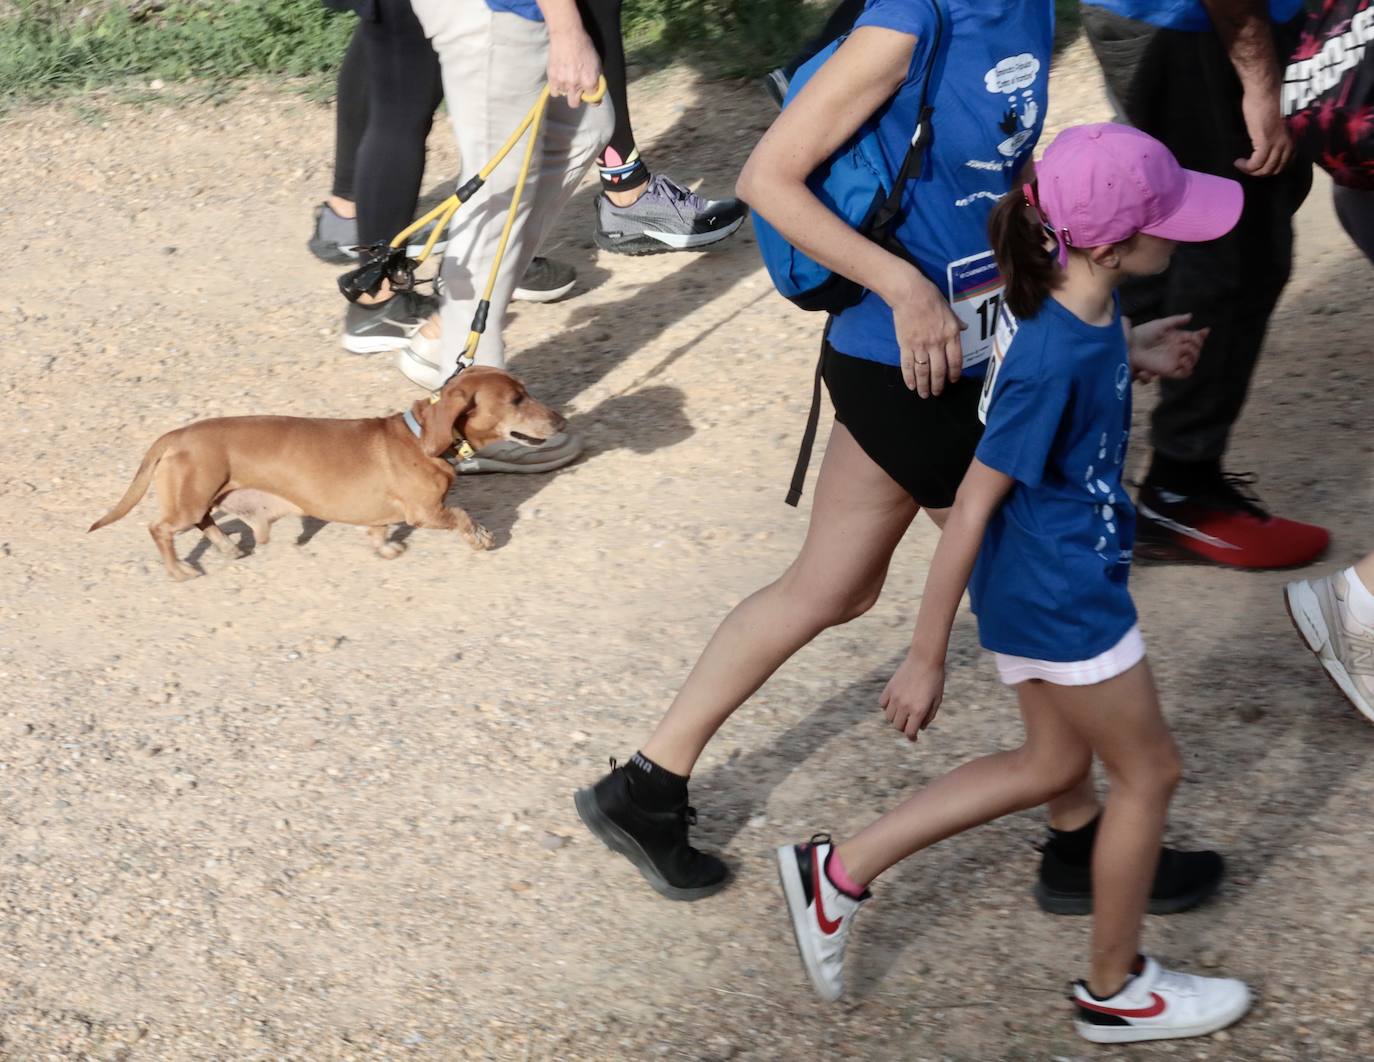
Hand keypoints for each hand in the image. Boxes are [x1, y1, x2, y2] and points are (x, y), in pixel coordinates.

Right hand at [546, 26, 601, 108]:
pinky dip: (557, 87)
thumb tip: (595, 87)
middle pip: (574, 104)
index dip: (594, 99)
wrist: (567, 35)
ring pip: (564, 95)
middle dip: (577, 98)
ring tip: (567, 77)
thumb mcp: (597, 63)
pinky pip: (554, 91)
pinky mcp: (552, 78)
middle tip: (578, 90)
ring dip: (567, 89)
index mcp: (589, 81)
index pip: (594, 101)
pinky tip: (560, 79)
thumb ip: (596, 78)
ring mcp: (562, 82)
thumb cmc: (584, 46)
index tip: (592, 97)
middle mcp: (575, 85)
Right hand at [880, 652, 944, 740]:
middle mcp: (905, 706)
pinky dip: (887, 707)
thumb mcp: (937, 700)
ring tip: (902, 714)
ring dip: (895, 719)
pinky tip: (894, 704)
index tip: (913, 739)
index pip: (910, 732)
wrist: (925, 659)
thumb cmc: (935, 680)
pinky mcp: (889, 688)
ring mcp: (895, 697)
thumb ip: (929, 716)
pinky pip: (882, 704)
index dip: (912, 738)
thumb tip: (919, 728)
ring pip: (888, 717)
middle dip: (904, 728)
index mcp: (918, 710)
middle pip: (897, 726)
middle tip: (909, 724)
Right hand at [889, 269, 965, 397]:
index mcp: (951, 335)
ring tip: (924, 394)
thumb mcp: (950, 310)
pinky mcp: (906, 346)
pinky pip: (908, 366)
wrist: (910, 294)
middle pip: (939, 370)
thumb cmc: (932, 299)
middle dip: (938, 384)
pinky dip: (909, 377)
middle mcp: (937, 343)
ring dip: (924, 385)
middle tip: (937, 393)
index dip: (954, 373)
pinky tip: (911, 385)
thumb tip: (964, 328)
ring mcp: (921, 346)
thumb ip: (957, 323)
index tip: (952, 381)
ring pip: (923, 371)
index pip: (955, 360)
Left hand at [1129, 313, 1207, 382]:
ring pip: (1191, 362)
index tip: (1203, 332)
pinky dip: (1187, 369)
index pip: (1195, 339)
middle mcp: (1177, 350)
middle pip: (1196, 351)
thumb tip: (1191, 316)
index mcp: (1178, 338)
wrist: (1130, 345)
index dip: (1201, 336)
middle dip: (1197, 347)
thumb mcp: (1161, 324)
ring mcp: (1173, 360)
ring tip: (1187, 351)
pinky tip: (1183, 361)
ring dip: (1194, 357)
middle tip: (1191, 342)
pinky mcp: (1167, 370)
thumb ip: (1176, 320)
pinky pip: (1182, 374)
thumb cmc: (1143, 333)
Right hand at [1235, 86, 1292, 175]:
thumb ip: (1275, 134)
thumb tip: (1265, 145)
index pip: (1286, 163)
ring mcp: (1277, 143)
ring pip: (1265, 169)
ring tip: (1242, 165)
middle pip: (1275, 169)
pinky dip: (1246, 167)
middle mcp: (1287, 143)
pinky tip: (1239, 162)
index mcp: (1291, 138)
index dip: (1271, 168)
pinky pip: (1256, 163)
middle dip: (1260, 173)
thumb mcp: (1275, 122)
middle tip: (1248, 168)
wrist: (1264, 91)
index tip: (1259, 166)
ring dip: (1251, 171)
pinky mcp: (1265, 142)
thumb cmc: (1268, 101)